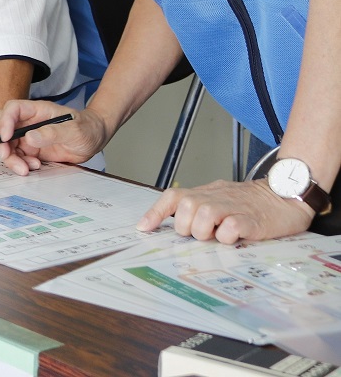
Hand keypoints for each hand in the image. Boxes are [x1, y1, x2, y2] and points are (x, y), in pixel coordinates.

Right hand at [0, 100, 107, 174]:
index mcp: (37, 110)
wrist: (95, 139)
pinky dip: (20, 164)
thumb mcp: (74, 130)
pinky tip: (34, 167)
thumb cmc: (87, 128)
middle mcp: (28, 122)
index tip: (6, 137)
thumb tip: (29, 137)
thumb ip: (53, 132)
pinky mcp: (30, 150)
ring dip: (10, 158)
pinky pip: (17, 156)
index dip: (4, 121)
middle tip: (6, 156)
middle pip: (1, 126)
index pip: (12, 109)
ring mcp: (27, 136)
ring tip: (26, 168)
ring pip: (7, 144)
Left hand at [138, 178, 316, 242]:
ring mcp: (234, 207)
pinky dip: (226, 236)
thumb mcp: (221, 199)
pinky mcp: (252, 220)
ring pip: (203, 216)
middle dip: (186, 226)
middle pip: (185, 207)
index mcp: (206, 193)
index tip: (143, 228)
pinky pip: (230, 228)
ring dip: (204, 231)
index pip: (174, 196)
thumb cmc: (252, 202)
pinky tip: (234, 237)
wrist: (287, 195)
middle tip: (200, 234)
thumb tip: (173, 223)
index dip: (156, 212)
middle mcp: (216, 197)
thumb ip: (200, 208)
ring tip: (217, 236)